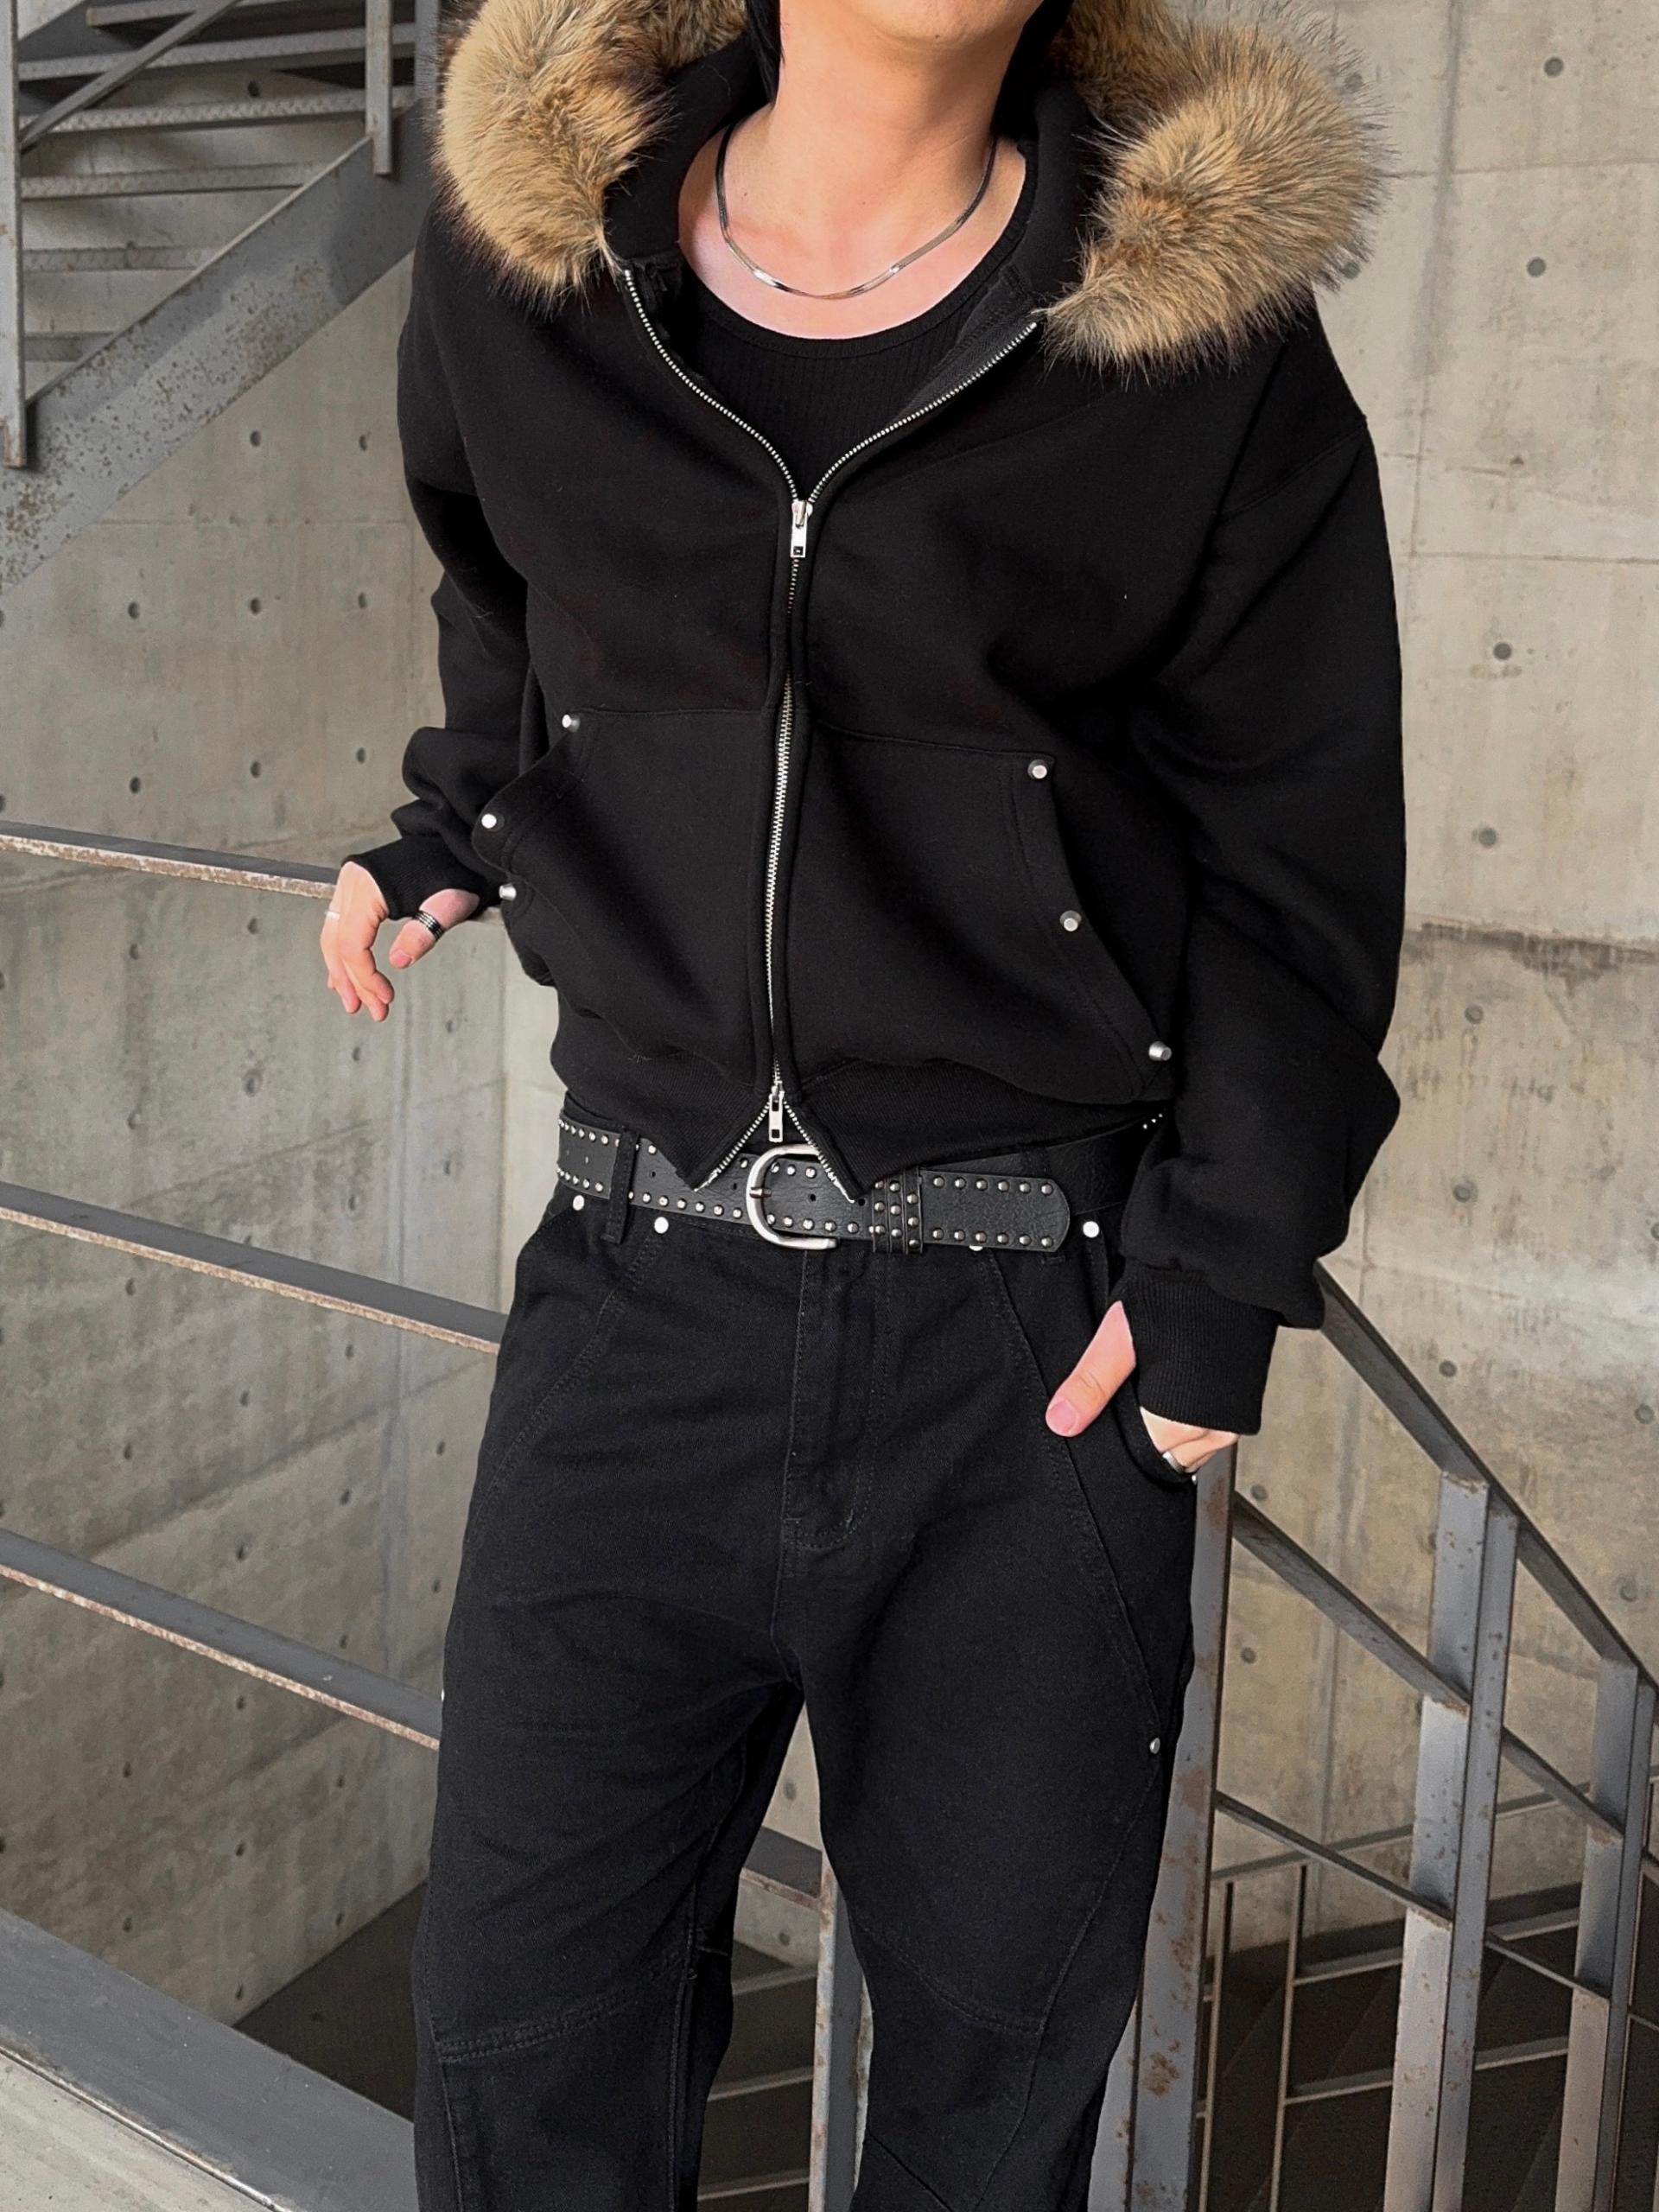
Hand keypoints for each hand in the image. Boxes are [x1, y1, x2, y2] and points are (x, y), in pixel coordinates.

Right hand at [320, 861, 479, 1020]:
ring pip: (334, 937)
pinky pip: (339, 926)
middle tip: (371, 1010)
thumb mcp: (449, 904)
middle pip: (338, 944)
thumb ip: (424, 932)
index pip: (353, 944)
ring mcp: (350, 885)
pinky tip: (345, 977)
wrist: (452, 845)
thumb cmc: (452, 871)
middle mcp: (352, 883)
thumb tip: (399, 961)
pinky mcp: (356, 889)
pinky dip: (342, 954)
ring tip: (357, 1001)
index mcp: (368, 887)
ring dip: (343, 973)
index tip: (385, 997)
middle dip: (352, 982)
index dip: (366, 976)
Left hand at [1044, 1298, 1237, 1471]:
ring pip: (1188, 1448)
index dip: (1119, 1434)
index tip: (1112, 1408)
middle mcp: (1213, 1430)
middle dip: (1144, 1432)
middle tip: (1136, 1386)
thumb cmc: (1176, 1295)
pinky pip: (1209, 1434)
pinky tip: (1179, 1386)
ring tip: (1160, 1382)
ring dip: (1169, 1428)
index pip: (1139, 1455)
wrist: (1223, 1269)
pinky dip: (1191, 1420)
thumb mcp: (1119, 1337)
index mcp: (1181, 1421)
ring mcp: (1232, 1422)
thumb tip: (1062, 1421)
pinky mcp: (1242, 1409)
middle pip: (1164, 1454)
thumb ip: (1091, 1384)